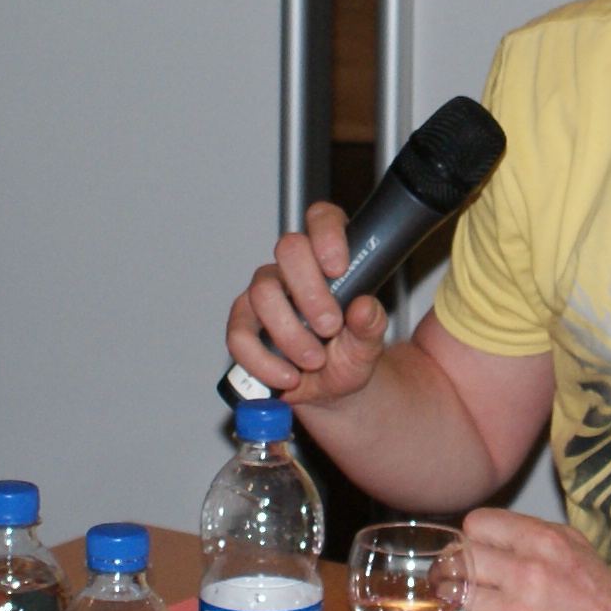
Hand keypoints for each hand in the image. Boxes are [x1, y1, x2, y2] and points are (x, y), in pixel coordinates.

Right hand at [225, 202, 391, 402]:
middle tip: (330, 326)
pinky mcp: (243, 326)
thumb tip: (363, 308)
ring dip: (290, 332)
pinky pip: (239, 334)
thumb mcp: (368, 344)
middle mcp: (292, 270)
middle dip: (311, 291)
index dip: (327, 235)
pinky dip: (264, 360)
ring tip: (314, 359)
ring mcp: (264, 294)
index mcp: (328, 258)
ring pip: (263, 292)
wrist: (331, 391)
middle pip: (289, 248)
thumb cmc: (349, 355)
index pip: (322, 219)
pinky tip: (288, 375)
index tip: (338, 267)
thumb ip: (371, 325)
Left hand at [455, 510, 610, 610]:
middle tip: (456, 584)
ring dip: (452, 605)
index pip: (475, 525)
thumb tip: (480, 534)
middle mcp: (528, 575)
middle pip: (456, 560)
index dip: (473, 540)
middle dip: (452, 571)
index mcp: (544, 542)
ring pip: (452, 599)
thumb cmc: (605, 600)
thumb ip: (530, 534)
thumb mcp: (577, 547)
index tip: (477, 556)